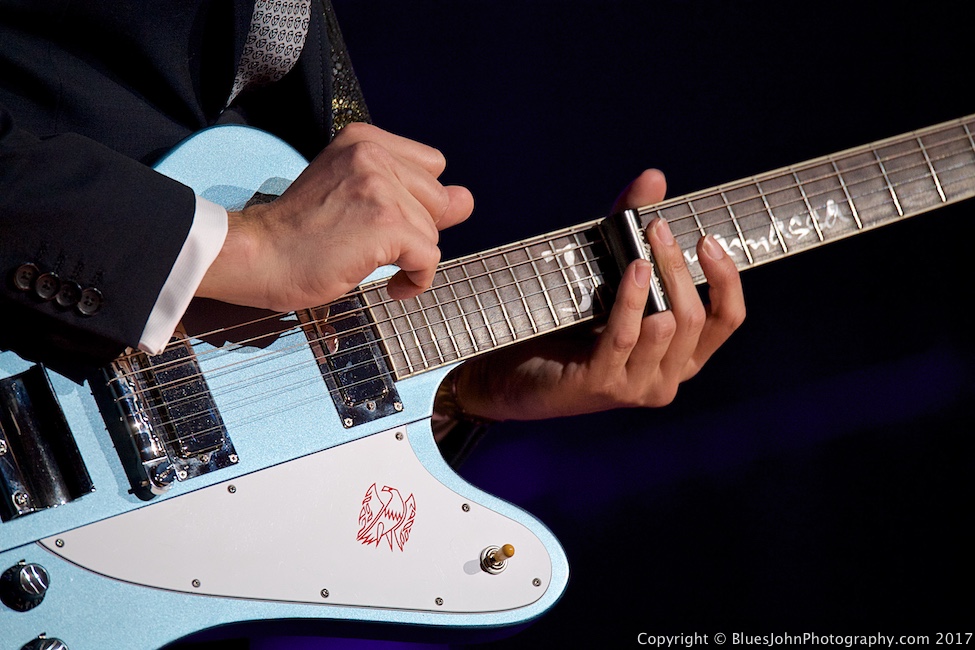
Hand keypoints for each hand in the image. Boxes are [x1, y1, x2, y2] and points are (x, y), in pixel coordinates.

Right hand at [197, 123, 473, 310]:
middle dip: (415, 230)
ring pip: (433, 231)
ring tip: (373, 265)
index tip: (386, 223)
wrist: (257, 256)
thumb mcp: (353, 196)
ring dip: (411, 258)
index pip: (431, 166)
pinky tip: (391, 287)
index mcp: (363, 140)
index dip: (417, 201)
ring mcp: (380, 187)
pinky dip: (416, 281)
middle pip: (437, 199)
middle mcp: (373, 154)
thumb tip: (466, 200)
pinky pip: (429, 258)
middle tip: (373, 246)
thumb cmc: (297, 234)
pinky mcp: (386, 223)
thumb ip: (411, 193)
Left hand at [448, 169, 744, 420]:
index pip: (727, 319)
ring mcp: (636, 387)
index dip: (726, 279)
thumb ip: (630, 228)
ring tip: (642, 247)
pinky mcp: (601, 384)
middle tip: (658, 227)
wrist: (510, 371)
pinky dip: (631, 299)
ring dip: (659, 280)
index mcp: (680, 355)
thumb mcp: (606, 273)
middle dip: (679, 266)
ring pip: (667, 327)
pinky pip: (626, 336)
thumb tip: (654, 177)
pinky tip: (632, 270)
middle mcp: (666, 378)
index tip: (708, 239)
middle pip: (694, 317)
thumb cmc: (565, 324)